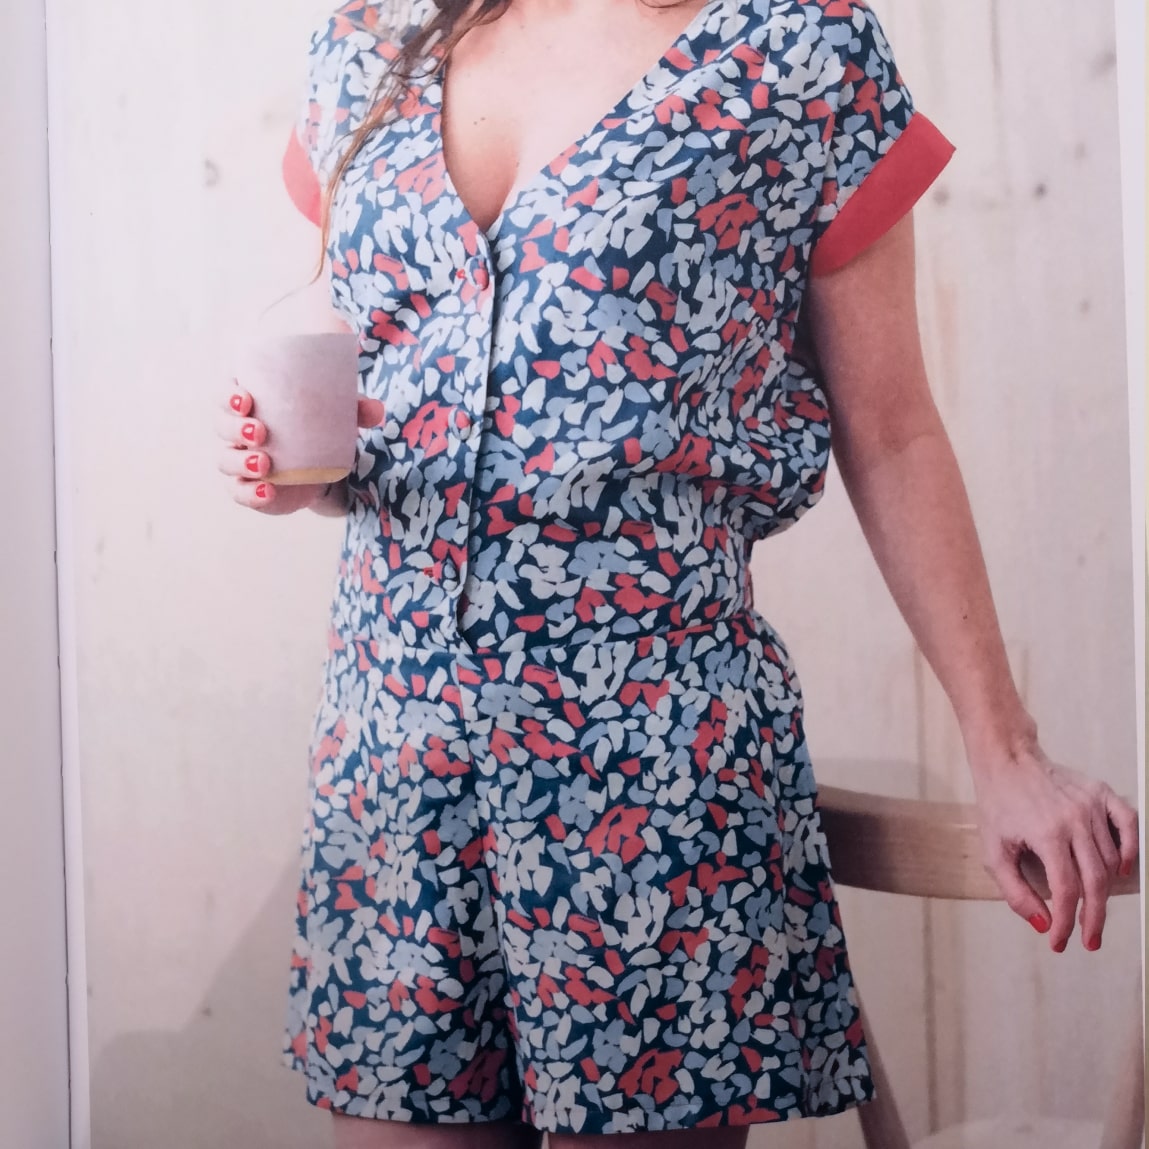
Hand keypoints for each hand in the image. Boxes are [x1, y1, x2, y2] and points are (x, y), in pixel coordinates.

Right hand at [217, 385, 384, 513]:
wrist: (319, 469)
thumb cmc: (318, 430)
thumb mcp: (336, 417)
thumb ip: (355, 410)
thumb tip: (377, 410)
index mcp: (252, 404)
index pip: (228, 394)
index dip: (229, 395)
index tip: (247, 398)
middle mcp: (238, 432)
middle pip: (223, 426)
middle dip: (236, 428)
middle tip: (260, 431)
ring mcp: (240, 462)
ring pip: (226, 460)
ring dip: (241, 461)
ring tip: (264, 463)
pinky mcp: (249, 489)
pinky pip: (240, 492)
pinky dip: (251, 493)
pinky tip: (268, 492)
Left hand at [970, 737, 1138, 952]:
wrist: (1006, 760)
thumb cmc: (997, 805)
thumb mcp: (993, 851)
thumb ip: (1015, 891)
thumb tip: (1043, 924)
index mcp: (1047, 834)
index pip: (1066, 891)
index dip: (1066, 923)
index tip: (1060, 942)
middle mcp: (1074, 821)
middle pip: (1095, 882)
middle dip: (1093, 918)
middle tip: (1089, 941)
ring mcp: (1090, 805)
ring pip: (1109, 860)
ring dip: (1102, 889)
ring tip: (1089, 907)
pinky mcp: (1100, 793)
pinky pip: (1127, 824)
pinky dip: (1130, 849)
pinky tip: (1122, 870)